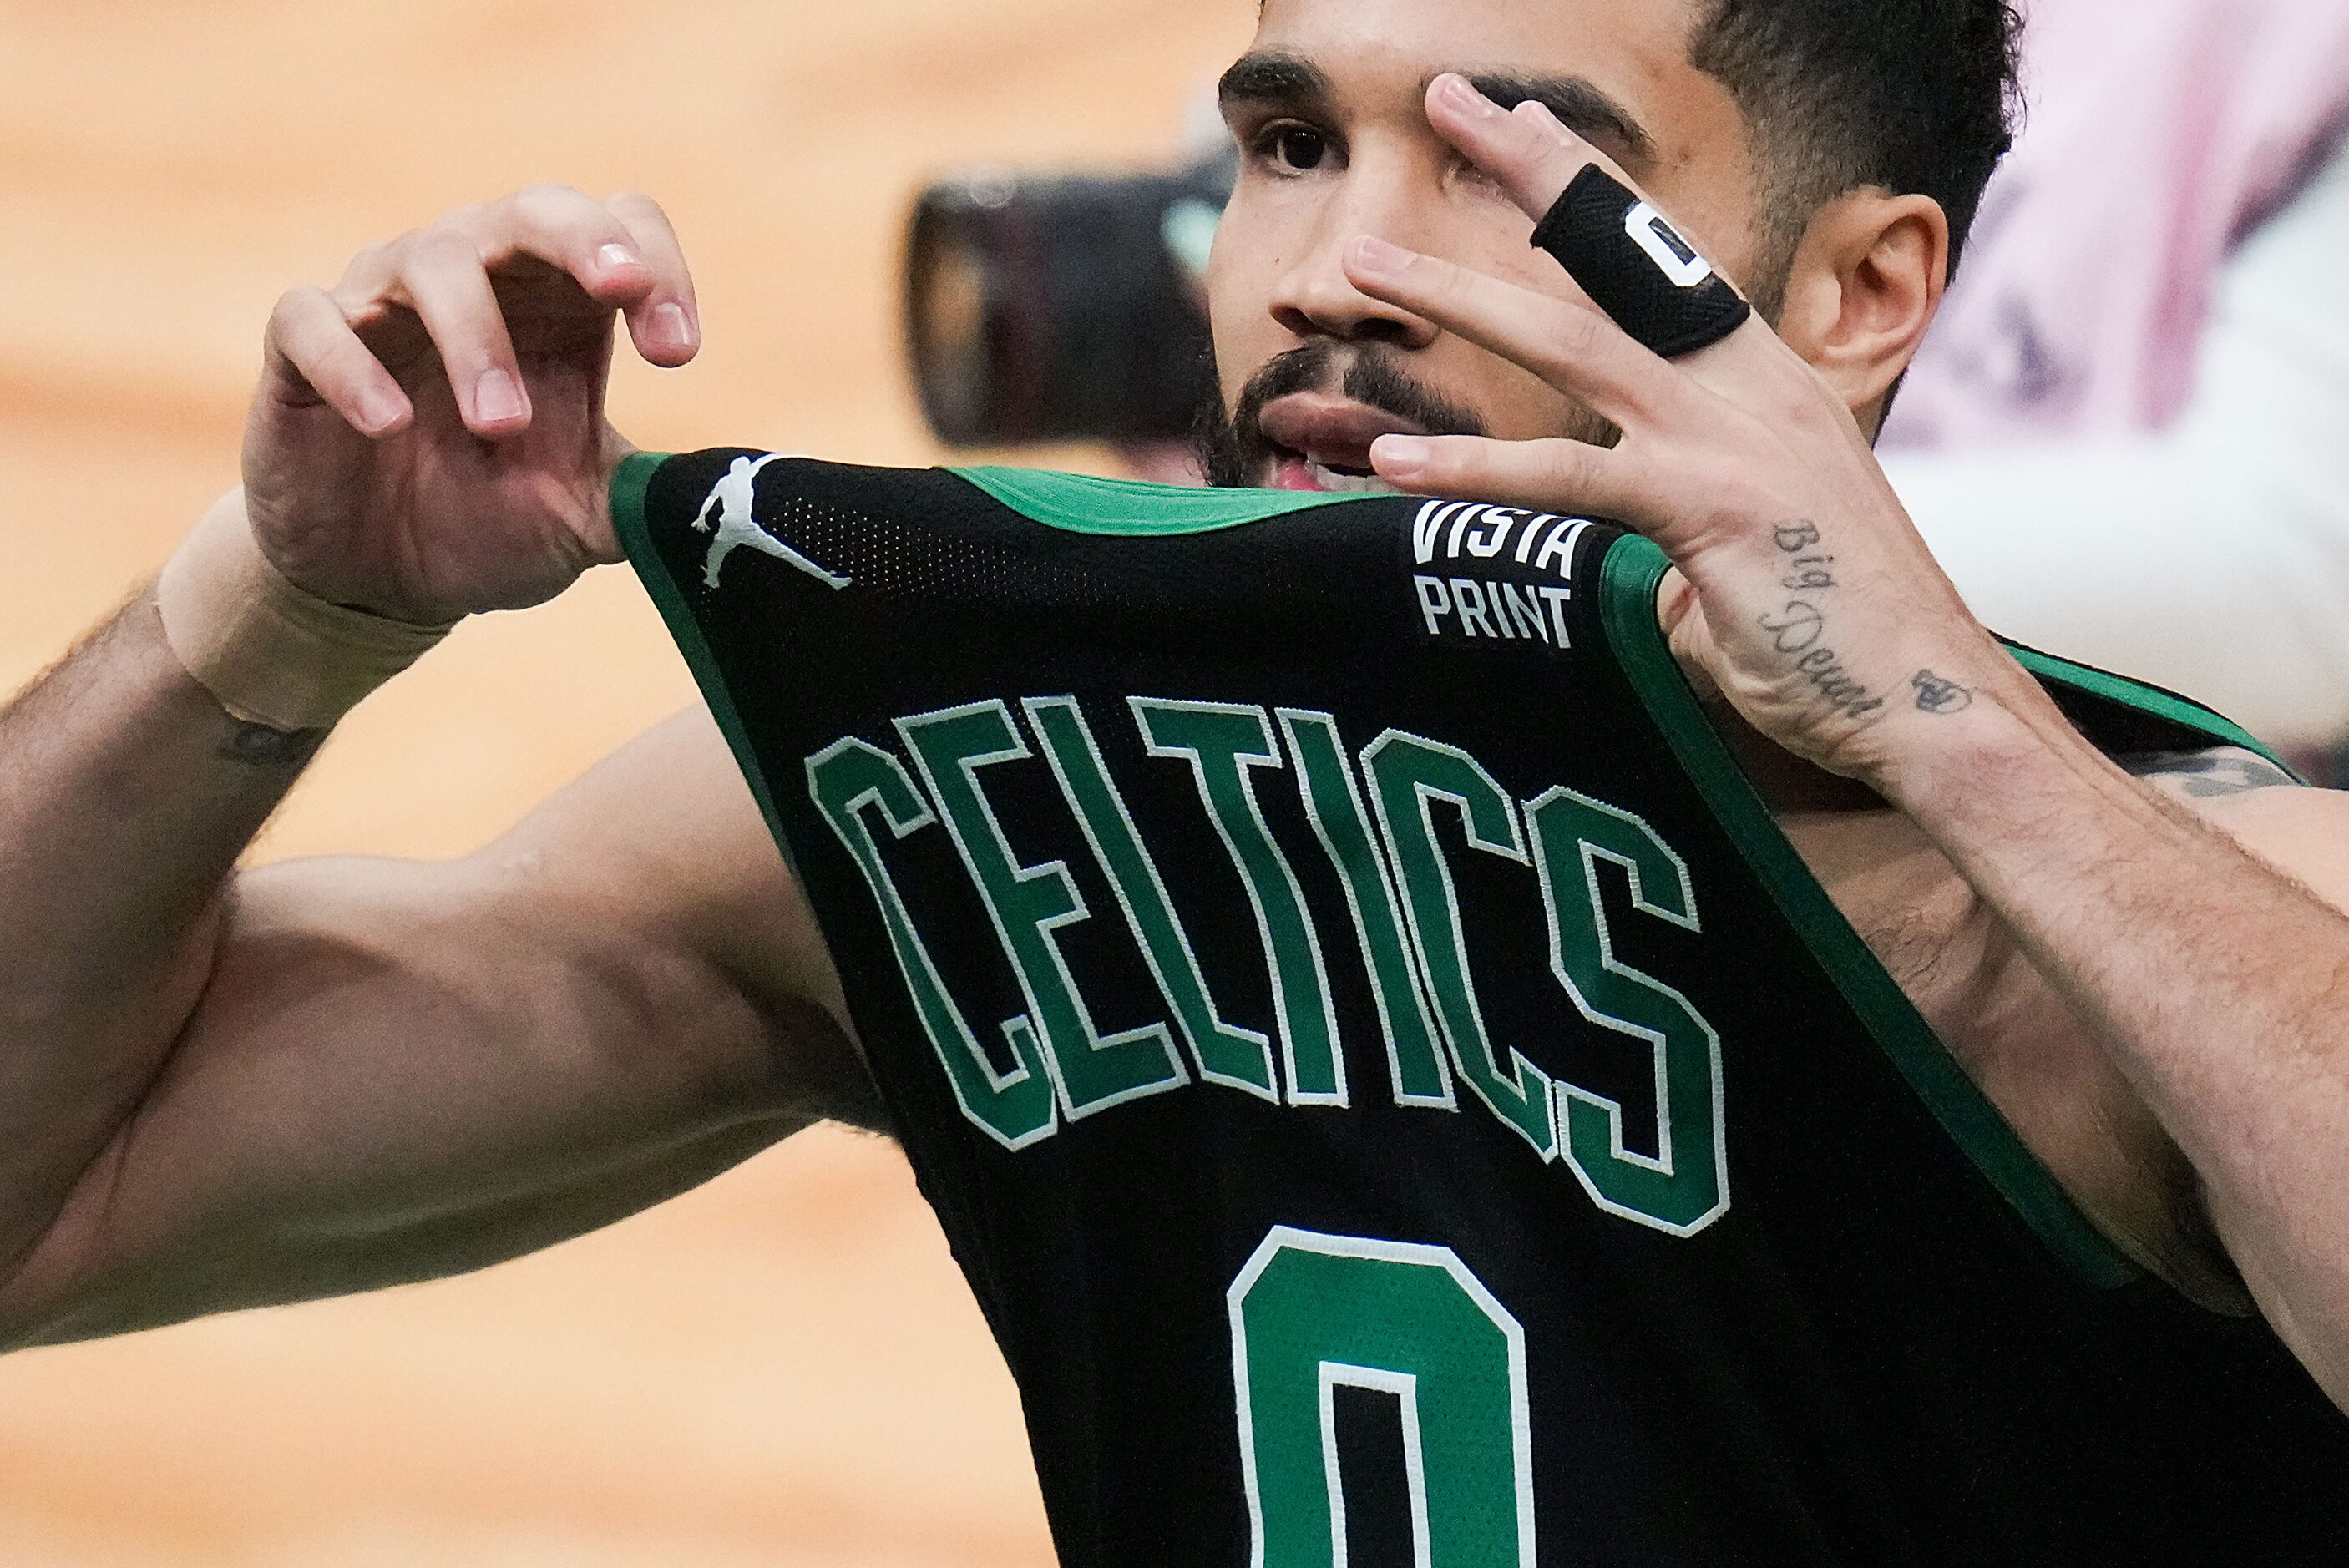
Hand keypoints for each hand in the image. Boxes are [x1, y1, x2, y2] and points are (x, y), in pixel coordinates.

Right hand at [240, 186, 699, 623]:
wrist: (378, 584)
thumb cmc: (490, 526)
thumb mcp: (584, 520)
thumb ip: (648, 499)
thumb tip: (733, 501)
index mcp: (561, 308)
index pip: (622, 230)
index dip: (658, 269)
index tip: (676, 351)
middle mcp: (480, 283)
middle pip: (534, 209)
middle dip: (582, 240)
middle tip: (617, 289)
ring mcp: (385, 306)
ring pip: (431, 260)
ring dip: (476, 337)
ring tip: (501, 426)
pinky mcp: (300, 352)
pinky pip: (311, 319)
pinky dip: (351, 363)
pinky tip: (388, 424)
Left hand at [1348, 76, 2033, 788]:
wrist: (1934, 706)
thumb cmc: (1844, 638)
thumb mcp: (1751, 551)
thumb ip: (1678, 529)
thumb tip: (1638, 562)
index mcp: (1761, 378)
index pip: (1658, 257)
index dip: (1586, 183)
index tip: (1519, 118)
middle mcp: (1749, 384)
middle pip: (1616, 255)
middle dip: (1527, 168)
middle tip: (1444, 98)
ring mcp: (1732, 439)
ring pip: (1570, 343)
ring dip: (1459, 296)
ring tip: (1362, 263)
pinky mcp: (1712, 509)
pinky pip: (1570, 478)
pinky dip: (1474, 468)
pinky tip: (1394, 461)